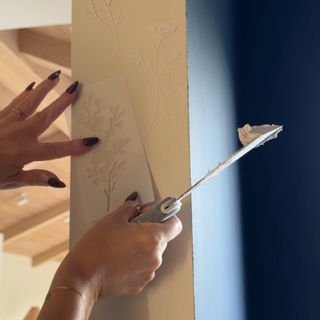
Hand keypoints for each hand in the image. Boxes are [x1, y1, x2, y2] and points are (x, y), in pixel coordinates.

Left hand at [0, 71, 98, 188]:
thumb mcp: (9, 182)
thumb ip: (35, 178)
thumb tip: (59, 182)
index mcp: (23, 153)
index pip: (56, 150)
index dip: (75, 146)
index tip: (92, 140)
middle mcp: (18, 134)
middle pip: (46, 116)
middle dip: (64, 102)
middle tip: (76, 88)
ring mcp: (7, 122)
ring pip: (30, 102)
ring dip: (44, 88)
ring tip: (56, 76)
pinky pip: (14, 103)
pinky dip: (25, 94)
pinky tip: (32, 86)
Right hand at [52, 200, 182, 304]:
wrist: (82, 278)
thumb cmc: (96, 248)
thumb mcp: (113, 218)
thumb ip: (130, 207)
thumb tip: (137, 205)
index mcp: (153, 238)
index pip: (175, 224)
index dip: (164, 216)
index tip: (153, 213)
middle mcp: (156, 256)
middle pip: (162, 237)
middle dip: (149, 230)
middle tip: (129, 228)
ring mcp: (149, 272)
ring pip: (152, 252)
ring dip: (142, 246)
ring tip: (121, 245)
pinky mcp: (140, 283)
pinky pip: (144, 266)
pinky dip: (136, 260)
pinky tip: (119, 258)